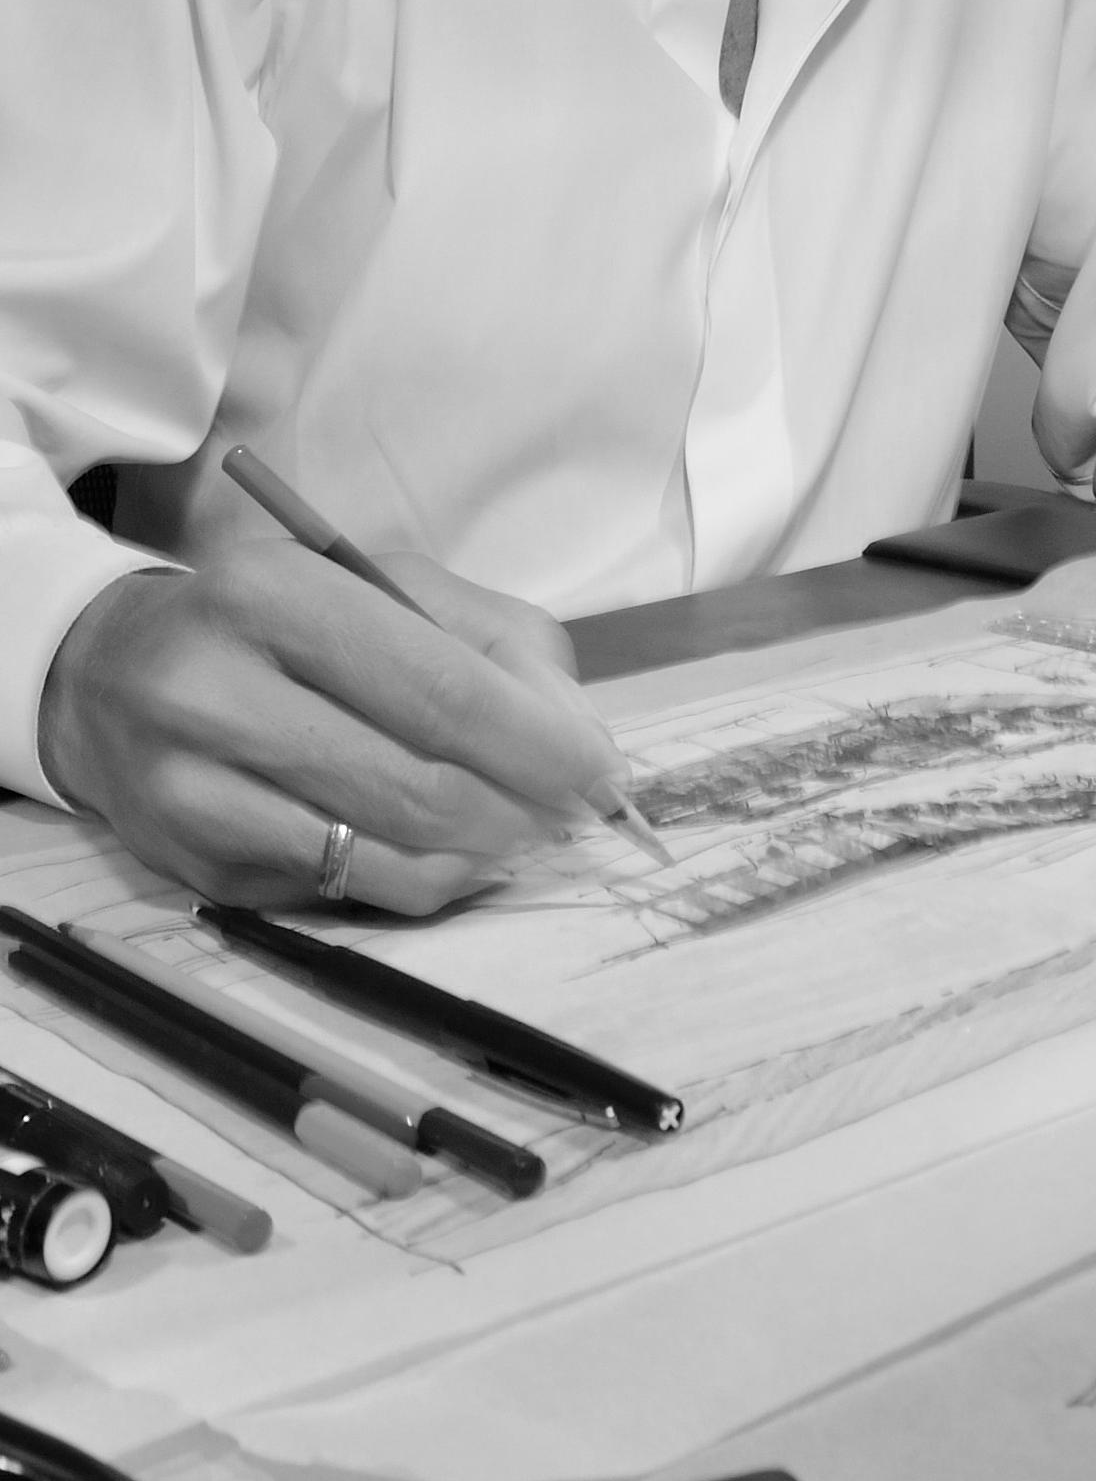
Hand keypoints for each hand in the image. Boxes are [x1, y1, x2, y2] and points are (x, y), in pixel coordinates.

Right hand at [38, 542, 635, 912]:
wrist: (110, 677)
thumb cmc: (281, 629)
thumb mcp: (383, 589)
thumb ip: (498, 645)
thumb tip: (585, 748)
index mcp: (273, 593)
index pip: (440, 688)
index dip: (539, 745)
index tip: (600, 774)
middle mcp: (215, 689)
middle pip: (421, 783)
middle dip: (523, 811)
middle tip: (569, 815)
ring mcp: (195, 788)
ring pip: (390, 853)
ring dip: (484, 854)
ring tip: (518, 833)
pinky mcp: (200, 864)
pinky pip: (352, 892)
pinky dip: (428, 882)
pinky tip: (451, 856)